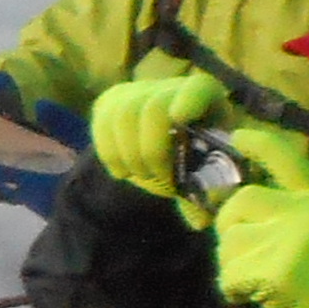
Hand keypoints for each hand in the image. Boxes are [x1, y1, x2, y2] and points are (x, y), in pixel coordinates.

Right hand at [89, 65, 233, 212]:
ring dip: (129, 153)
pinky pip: (102, 122)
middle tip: (159, 177)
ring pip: (123, 114)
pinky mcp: (112, 102)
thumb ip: (204, 195)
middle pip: (153, 107)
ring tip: (140, 175)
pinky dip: (110, 152)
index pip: (197, 87)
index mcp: (206, 99)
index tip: (180, 119)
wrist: (166, 150)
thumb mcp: (206, 176)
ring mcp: (139, 92)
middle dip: (152, 149)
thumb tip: (199, 220)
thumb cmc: (195, 161)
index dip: (188, 99)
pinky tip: (121, 171)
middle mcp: (170, 88)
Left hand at [206, 123, 308, 307]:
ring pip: (229, 238)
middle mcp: (303, 211)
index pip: (286, 158)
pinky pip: (229, 272)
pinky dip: (233, 288)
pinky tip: (252, 296)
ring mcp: (287, 238)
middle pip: (241, 201)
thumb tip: (241, 201)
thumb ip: (289, 210)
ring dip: (232, 261)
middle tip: (242, 251)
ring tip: (256, 278)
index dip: (258, 144)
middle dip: (231, 225)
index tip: (237, 137)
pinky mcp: (272, 268)